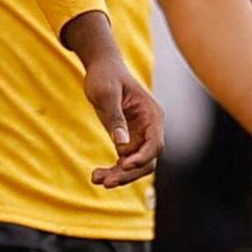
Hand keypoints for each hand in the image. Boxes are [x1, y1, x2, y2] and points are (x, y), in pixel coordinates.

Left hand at [82, 55, 163, 187]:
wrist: (101, 68)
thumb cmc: (105, 76)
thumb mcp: (107, 94)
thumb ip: (115, 118)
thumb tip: (121, 145)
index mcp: (152, 115)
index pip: (155, 144)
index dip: (142, 158)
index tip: (124, 164)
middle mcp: (150, 128)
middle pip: (147, 160)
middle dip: (128, 173)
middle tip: (107, 182)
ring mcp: (139, 136)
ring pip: (135, 165)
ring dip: (119, 175)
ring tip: (96, 179)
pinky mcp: (127, 140)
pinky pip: (123, 161)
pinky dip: (112, 170)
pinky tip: (96, 176)